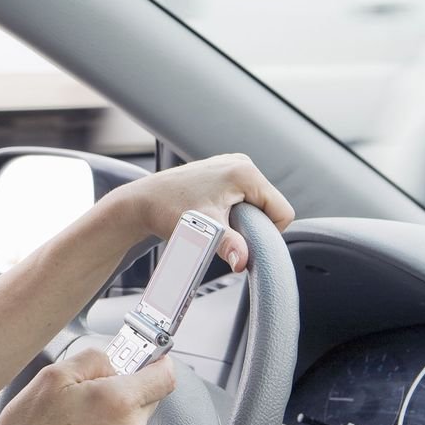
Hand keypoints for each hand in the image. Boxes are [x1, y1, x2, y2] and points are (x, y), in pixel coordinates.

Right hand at [0, 350, 175, 424]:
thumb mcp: (53, 376)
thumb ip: (92, 358)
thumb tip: (111, 357)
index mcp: (119, 402)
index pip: (165, 374)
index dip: (156, 359)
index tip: (142, 353)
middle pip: (149, 393)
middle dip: (127, 381)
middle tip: (94, 380)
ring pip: (134, 414)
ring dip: (114, 405)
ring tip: (77, 407)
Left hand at [110, 153, 294, 271]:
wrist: (142, 202)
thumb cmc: (168, 211)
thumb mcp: (203, 231)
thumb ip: (228, 245)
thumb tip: (242, 262)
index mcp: (245, 172)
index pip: (282, 211)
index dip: (267, 233)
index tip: (241, 240)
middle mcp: (241, 162)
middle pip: (269, 205)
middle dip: (253, 224)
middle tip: (224, 230)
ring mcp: (230, 163)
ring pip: (256, 201)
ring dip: (242, 217)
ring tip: (215, 220)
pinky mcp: (221, 169)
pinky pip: (242, 194)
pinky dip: (233, 208)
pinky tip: (211, 212)